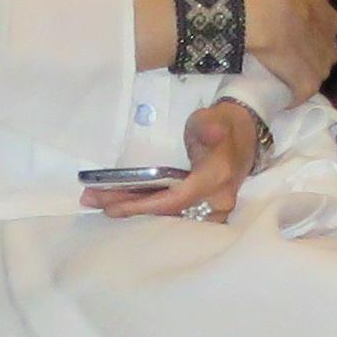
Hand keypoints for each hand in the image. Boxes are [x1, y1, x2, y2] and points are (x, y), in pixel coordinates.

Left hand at [89, 99, 267, 219]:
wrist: (245, 130)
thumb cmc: (223, 123)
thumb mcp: (213, 119)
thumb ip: (209, 127)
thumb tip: (214, 133)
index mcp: (215, 178)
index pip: (175, 200)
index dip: (143, 206)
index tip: (112, 206)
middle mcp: (215, 200)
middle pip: (166, 214)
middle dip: (129, 209)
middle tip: (91, 200)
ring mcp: (211, 207)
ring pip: (168, 217)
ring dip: (135, 209)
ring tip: (100, 201)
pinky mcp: (203, 207)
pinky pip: (173, 213)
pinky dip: (148, 208)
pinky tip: (122, 203)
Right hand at [244, 0, 336, 99]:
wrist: (265, 18)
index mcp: (332, 23)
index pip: (331, 30)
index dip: (317, 31)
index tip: (303, 31)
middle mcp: (332, 47)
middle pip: (326, 54)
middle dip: (314, 54)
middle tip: (292, 52)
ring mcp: (321, 68)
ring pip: (316, 75)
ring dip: (305, 75)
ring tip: (285, 73)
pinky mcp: (307, 86)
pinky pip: (301, 95)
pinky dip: (294, 96)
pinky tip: (283, 94)